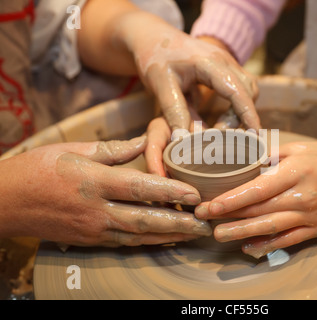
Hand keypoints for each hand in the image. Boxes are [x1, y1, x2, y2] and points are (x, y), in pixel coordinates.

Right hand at [0, 136, 211, 245]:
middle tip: (206, 224)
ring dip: (170, 236)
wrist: (5, 201)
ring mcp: (93, 228)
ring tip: (195, 235)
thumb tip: (144, 141)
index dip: (170, 191)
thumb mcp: (73, 149)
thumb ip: (113, 149)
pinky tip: (167, 240)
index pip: (140, 187)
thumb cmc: (38, 168)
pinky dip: (149, 242)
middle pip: (145, 219)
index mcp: (93, 180)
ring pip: (139, 236)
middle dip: (179, 223)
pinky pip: (126, 243)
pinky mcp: (90, 240)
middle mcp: (96, 209)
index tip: (195, 194)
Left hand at [117, 12, 259, 132]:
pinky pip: (240, 89)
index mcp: (208, 62)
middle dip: (242, 116)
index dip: (248, 113)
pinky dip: (236, 107)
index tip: (254, 135)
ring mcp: (227, 63)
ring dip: (240, 112)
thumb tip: (185, 139)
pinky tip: (221, 121)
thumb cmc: (155, 57)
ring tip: (220, 129)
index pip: (237, 90)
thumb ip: (174, 111)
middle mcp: (224, 60)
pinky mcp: (225, 70)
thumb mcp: (160, 84)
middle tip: (221, 137)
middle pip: (249, 90)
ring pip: (248, 89)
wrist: (153, 37)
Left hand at [194, 141, 316, 257]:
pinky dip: (267, 244)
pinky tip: (248, 246)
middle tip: (204, 219)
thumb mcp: (300, 148)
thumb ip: (271, 155)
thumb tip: (245, 161)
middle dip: (228, 216)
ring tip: (220, 235)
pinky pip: (288, 240)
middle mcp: (302, 196)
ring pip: (270, 228)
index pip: (257, 190)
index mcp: (296, 172)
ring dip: (242, 233)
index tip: (209, 205)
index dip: (231, 200)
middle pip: (259, 210)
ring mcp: (310, 216)